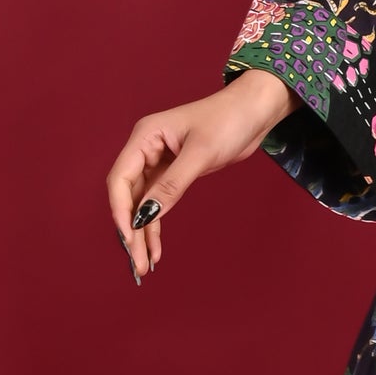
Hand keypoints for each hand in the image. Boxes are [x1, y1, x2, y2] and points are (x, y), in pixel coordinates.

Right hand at [106, 69, 292, 279]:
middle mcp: (146, 149)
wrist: (254, 110)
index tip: (129, 238)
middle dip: (131, 229)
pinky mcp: (173, 172)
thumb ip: (171, 185)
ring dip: (142, 233)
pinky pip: (157, 202)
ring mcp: (159, 162)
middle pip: (128, 195)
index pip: (120, 179)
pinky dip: (156, 224)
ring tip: (145, 263)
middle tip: (137, 262)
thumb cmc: (228, 119)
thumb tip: (146, 215)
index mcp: (145, 136)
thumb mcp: (201, 153)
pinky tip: (156, 247)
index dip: (121, 211)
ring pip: (142, 203)